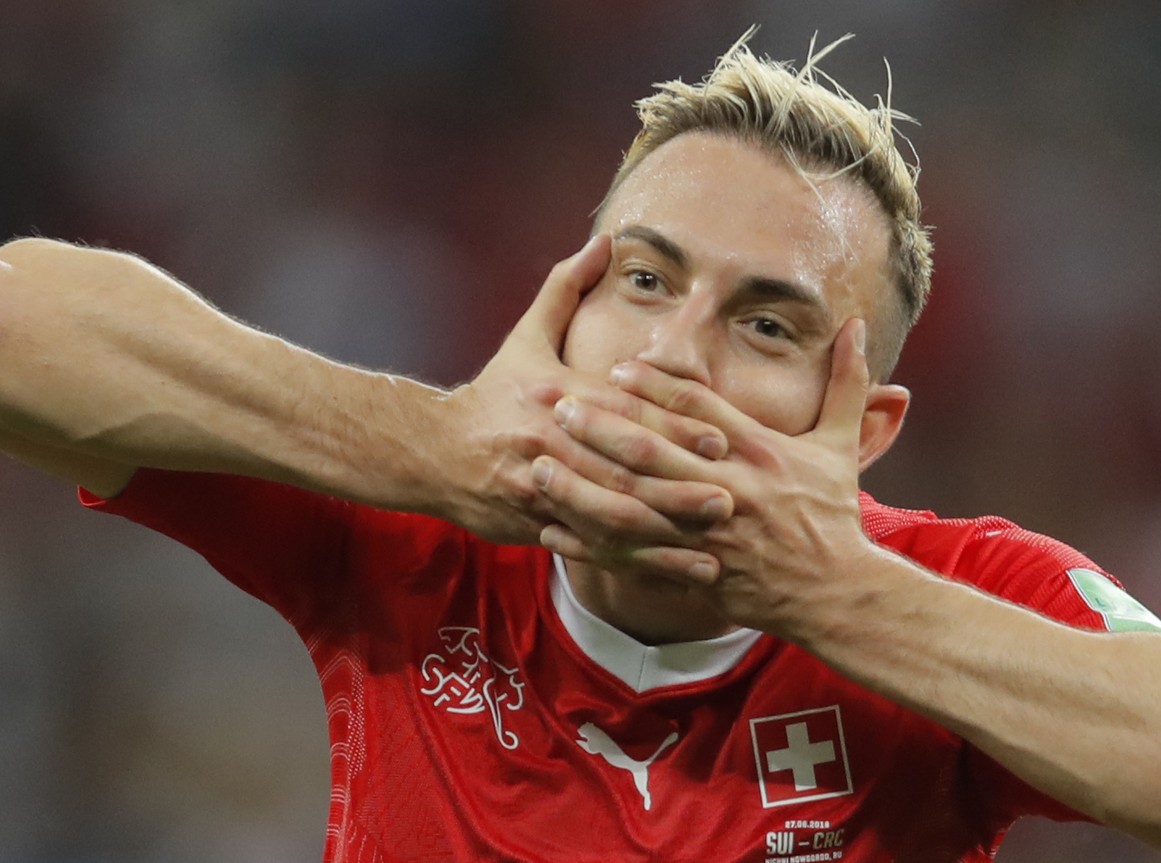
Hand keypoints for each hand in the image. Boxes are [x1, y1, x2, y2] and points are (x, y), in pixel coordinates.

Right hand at [441, 235, 732, 544]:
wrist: (429, 450)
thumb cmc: (491, 392)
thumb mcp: (526, 336)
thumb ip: (566, 287)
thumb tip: (604, 239)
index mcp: (560, 398)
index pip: (625, 416)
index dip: (675, 430)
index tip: (723, 440)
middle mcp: (555, 445)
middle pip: (624, 473)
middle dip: (679, 490)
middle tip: (732, 500)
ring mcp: (544, 491)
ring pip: (610, 520)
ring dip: (664, 537)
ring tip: (713, 550)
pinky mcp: (537, 528)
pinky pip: (593, 550)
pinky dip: (637, 565)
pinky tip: (676, 573)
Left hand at [535, 318, 879, 637]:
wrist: (836, 593)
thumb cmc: (834, 516)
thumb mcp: (844, 446)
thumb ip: (848, 382)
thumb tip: (859, 324)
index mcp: (758, 453)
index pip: (698, 409)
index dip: (655, 386)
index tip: (617, 368)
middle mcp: (728, 489)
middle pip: (653, 451)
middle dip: (600, 426)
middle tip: (556, 401)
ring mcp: (705, 534)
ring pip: (632, 505)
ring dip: (581, 484)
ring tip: (539, 462)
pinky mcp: (691, 570)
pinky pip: (630, 556)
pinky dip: (589, 544)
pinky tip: (551, 529)